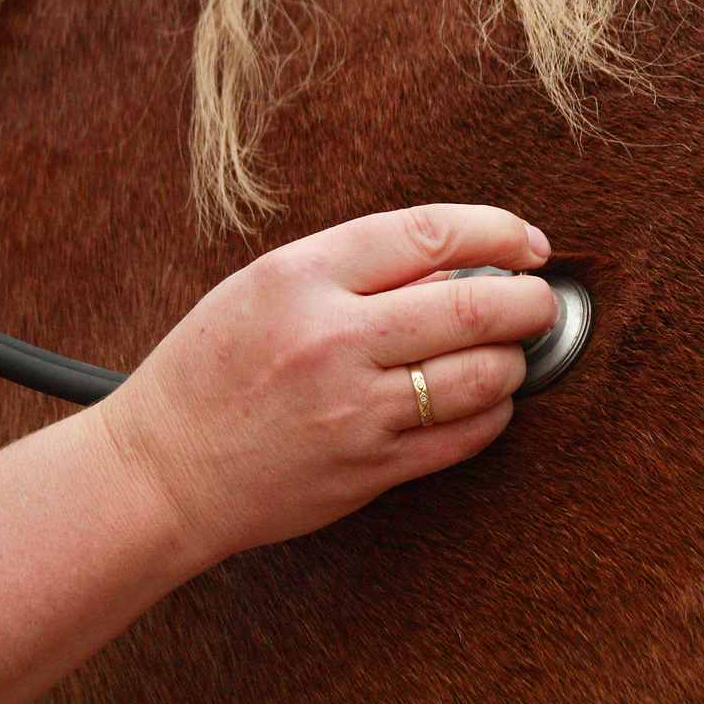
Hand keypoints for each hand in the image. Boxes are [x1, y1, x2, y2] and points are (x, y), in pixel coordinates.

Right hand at [90, 204, 557, 565]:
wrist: (161, 472)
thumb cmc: (211, 371)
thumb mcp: (265, 288)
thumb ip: (356, 269)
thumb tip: (460, 260)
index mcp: (301, 277)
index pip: (430, 232)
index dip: (499, 232)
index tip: (529, 243)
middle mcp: (332, 339)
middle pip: (476, 305)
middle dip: (531, 300)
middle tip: (542, 301)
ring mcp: (355, 409)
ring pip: (484, 375)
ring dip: (516, 361)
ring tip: (510, 354)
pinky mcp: (370, 469)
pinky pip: (466, 435)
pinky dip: (494, 412)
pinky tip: (486, 401)